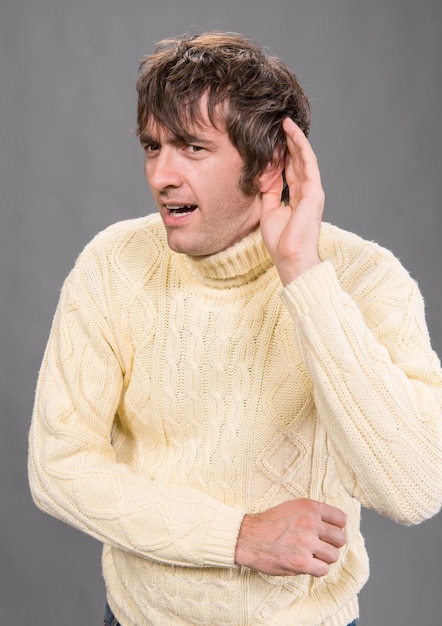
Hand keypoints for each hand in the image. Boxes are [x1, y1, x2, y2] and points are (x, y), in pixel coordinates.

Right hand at [234, 498, 346, 576]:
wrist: (247, 537)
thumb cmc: (268, 523)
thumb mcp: (292, 507)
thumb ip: (312, 514)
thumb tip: (333, 526)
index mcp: (309, 507)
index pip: (341, 519)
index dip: (336, 527)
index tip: (329, 532)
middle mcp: (310, 523)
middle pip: (340, 538)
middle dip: (332, 543)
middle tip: (321, 545)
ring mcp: (307, 543)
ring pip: (334, 555)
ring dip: (324, 558)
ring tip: (312, 555)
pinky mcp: (301, 562)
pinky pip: (323, 569)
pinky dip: (316, 569)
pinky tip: (306, 564)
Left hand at [260, 118, 324, 285]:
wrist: (291, 257)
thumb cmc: (281, 242)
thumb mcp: (270, 212)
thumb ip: (270, 193)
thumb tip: (265, 177)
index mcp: (299, 199)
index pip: (291, 171)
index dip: (283, 155)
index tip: (273, 140)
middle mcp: (308, 192)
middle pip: (298, 162)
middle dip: (289, 142)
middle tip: (279, 125)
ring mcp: (313, 190)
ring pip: (304, 158)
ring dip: (295, 139)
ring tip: (285, 123)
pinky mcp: (314, 191)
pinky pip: (307, 162)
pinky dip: (300, 146)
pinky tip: (292, 133)